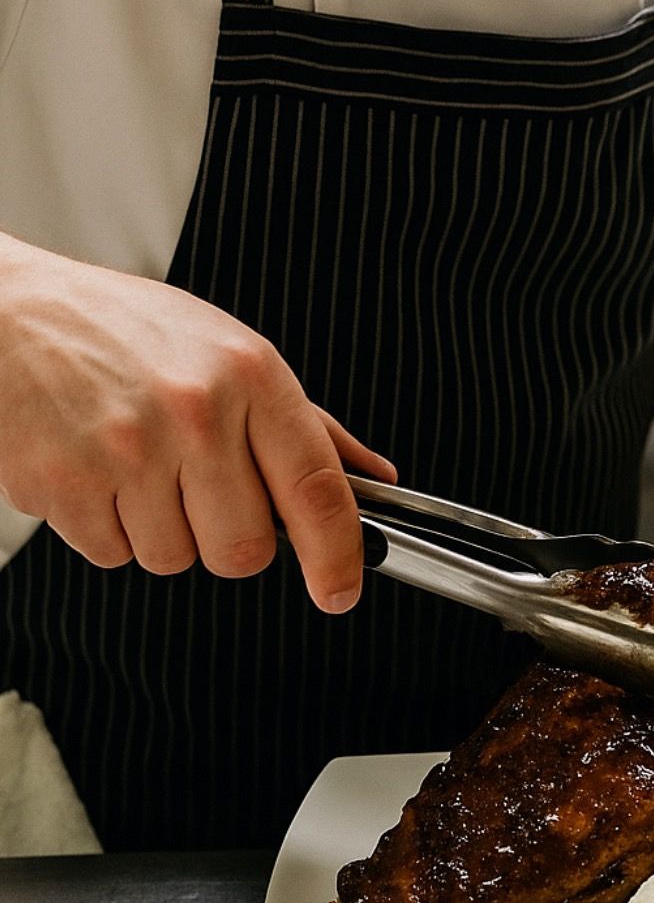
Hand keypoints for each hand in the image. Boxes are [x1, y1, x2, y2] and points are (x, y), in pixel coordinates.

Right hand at [0, 234, 395, 611]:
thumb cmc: (123, 330)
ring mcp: (127, 451)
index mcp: (247, 373)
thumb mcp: (228, 350)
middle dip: (228, 536)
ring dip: (161, 529)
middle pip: (245, 548)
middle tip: (198, 484)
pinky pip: (112, 555)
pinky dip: (107, 527)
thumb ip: (305, 423)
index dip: (338, 553)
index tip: (341, 587)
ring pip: (175, 559)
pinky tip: (96, 469)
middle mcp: (194, 412)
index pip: (316, 486)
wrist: (11, 315)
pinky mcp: (65, 485)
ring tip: (137, 463)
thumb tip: (369, 476)